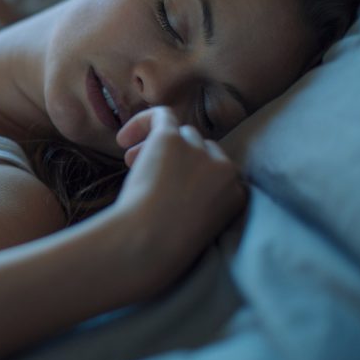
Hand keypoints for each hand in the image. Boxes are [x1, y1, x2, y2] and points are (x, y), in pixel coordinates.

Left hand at [112, 107, 245, 268]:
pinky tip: (122, 139)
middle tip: (143, 172)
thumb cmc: (162, 245)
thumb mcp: (195, 223)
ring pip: (184, 134)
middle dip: (175, 158)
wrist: (151, 243)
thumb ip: (197, 199)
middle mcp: (226, 170)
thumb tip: (172, 181)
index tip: (167, 187)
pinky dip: (143, 122)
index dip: (191, 173)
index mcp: (237, 196)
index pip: (218, 171)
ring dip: (158, 145)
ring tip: (130, 161)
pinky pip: (162, 115)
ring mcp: (201, 152)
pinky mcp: (173, 139)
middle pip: (202, 149)